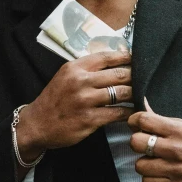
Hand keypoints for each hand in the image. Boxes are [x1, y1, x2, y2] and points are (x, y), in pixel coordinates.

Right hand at [17, 49, 131, 159]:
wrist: (37, 124)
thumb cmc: (55, 99)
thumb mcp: (66, 76)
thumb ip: (86, 69)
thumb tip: (114, 63)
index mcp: (75, 67)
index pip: (107, 57)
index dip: (126, 57)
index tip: (137, 59)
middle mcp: (81, 81)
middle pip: (119, 74)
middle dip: (135, 76)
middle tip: (144, 79)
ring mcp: (85, 101)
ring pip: (121, 93)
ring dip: (134, 94)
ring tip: (141, 95)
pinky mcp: (89, 119)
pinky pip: (117, 113)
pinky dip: (128, 112)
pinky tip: (132, 111)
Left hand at [127, 99, 181, 181]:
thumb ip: (164, 119)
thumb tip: (144, 106)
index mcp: (178, 130)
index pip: (143, 120)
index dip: (135, 121)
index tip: (136, 125)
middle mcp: (175, 149)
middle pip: (136, 143)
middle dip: (137, 142)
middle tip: (145, 144)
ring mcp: (175, 170)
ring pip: (139, 166)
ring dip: (145, 163)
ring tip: (155, 161)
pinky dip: (151, 178)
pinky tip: (160, 173)